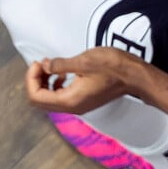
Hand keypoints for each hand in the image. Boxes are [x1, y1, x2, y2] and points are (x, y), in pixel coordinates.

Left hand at [24, 47, 138, 113]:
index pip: (36, 96)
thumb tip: (44, 66)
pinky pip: (61, 96)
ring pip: (50, 99)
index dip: (31, 78)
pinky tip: (62, 72)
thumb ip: (59, 65)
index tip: (39, 62)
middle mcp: (72, 107)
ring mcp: (79, 105)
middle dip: (36, 81)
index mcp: (69, 100)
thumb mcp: (84, 61)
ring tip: (50, 66)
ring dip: (45, 83)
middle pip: (40, 100)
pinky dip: (56, 85)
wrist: (136, 76)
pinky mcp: (84, 100)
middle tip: (42, 63)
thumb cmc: (113, 67)